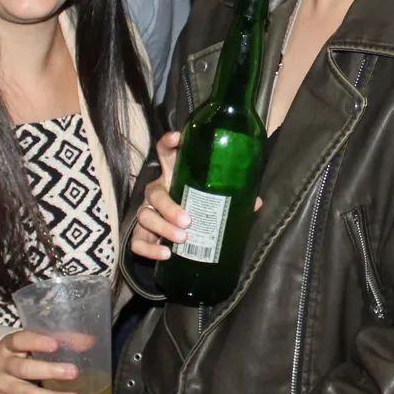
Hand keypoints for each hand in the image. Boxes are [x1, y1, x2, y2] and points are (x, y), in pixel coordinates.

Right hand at [0, 329, 83, 393]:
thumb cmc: (15, 353)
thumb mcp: (29, 342)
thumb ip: (58, 340)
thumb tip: (89, 342)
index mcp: (8, 346)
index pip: (20, 341)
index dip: (37, 342)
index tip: (55, 344)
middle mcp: (3, 367)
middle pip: (24, 369)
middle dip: (49, 371)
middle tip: (73, 372)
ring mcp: (2, 388)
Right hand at [130, 132, 258, 260]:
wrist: (180, 236)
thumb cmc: (198, 209)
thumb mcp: (213, 200)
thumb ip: (231, 198)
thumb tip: (256, 202)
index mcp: (174, 176)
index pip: (165, 153)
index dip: (168, 143)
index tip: (178, 138)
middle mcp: (157, 192)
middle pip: (155, 193)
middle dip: (169, 207)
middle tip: (188, 220)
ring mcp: (147, 213)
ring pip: (145, 216)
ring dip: (163, 227)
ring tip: (182, 238)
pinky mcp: (142, 235)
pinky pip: (137, 242)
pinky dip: (149, 249)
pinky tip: (166, 254)